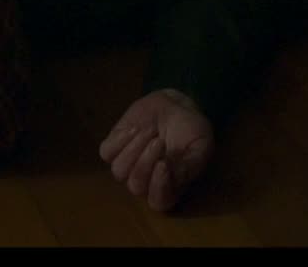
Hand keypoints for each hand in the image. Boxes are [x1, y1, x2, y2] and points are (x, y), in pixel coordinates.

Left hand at [98, 88, 215, 212]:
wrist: (176, 105)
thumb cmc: (191, 129)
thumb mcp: (200, 145)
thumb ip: (190, 164)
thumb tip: (173, 177)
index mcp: (169, 187)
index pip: (159, 202)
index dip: (159, 187)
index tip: (164, 164)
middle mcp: (146, 182)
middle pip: (136, 186)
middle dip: (145, 162)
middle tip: (159, 141)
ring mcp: (128, 165)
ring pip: (119, 171)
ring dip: (134, 149)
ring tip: (150, 131)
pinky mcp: (114, 147)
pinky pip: (106, 153)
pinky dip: (120, 140)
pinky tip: (135, 129)